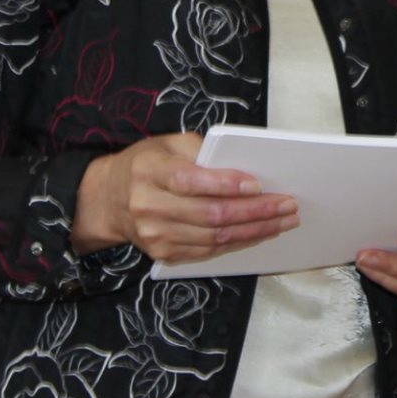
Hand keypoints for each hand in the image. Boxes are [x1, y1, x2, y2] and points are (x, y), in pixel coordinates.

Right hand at [72, 132, 298, 262]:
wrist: (108, 199)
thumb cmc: (146, 165)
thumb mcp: (167, 143)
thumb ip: (201, 150)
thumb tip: (243, 164)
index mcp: (149, 171)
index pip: (190, 181)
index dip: (226, 184)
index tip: (258, 185)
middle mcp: (149, 206)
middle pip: (210, 214)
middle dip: (255, 211)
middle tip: (287, 205)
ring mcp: (155, 235)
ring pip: (214, 238)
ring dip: (255, 230)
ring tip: (283, 220)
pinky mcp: (163, 254)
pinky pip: (208, 252)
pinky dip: (239, 243)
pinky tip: (259, 232)